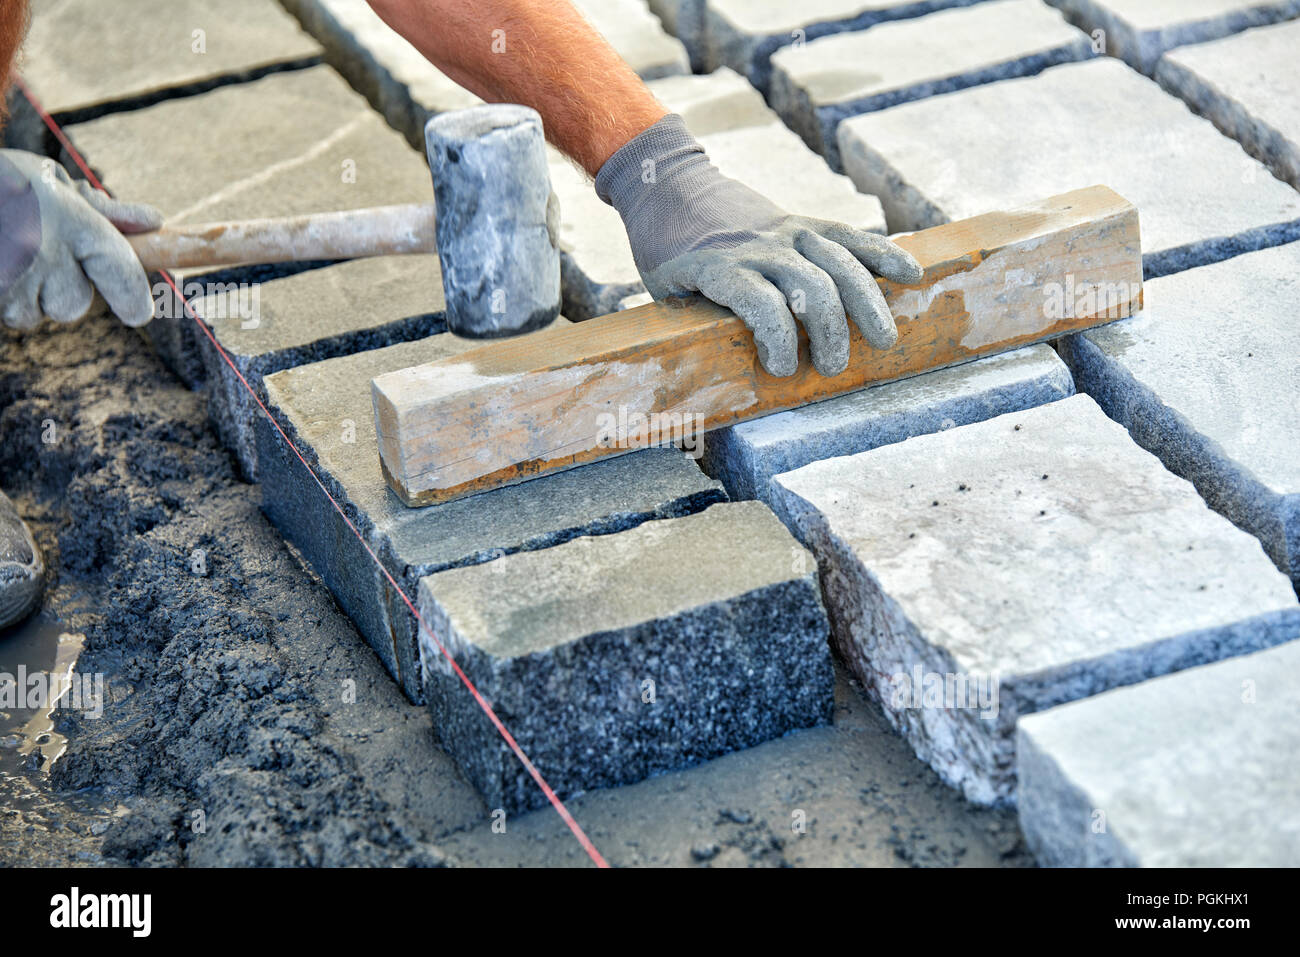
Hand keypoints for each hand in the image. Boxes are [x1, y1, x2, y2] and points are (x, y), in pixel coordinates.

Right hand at [0, 149, 161, 329]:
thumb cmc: (4, 181)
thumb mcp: (55, 182)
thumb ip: (104, 211)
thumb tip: (154, 222)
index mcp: (72, 222)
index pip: (121, 274)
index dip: (133, 298)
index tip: (139, 312)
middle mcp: (44, 251)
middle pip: (73, 305)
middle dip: (59, 290)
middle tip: (35, 253)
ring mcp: (9, 276)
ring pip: (33, 315)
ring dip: (23, 295)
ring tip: (5, 253)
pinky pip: (4, 315)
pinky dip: (1, 298)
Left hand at [595, 114, 921, 377]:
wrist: (672, 186)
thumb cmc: (664, 252)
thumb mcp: (664, 292)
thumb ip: (691, 326)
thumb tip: (703, 383)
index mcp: (722, 267)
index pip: (761, 303)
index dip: (778, 340)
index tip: (781, 370)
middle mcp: (761, 247)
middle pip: (812, 288)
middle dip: (830, 333)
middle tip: (831, 368)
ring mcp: (787, 232)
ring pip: (841, 264)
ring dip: (866, 305)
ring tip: (883, 341)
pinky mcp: (805, 223)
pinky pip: (851, 237)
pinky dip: (884, 254)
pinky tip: (912, 274)